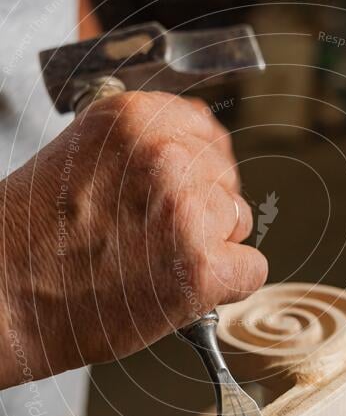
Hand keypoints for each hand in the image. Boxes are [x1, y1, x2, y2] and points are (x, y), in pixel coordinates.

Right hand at [0, 92, 267, 387]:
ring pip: (238, 222)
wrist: (1, 296)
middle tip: (153, 237)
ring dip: (209, 246)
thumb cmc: (30, 237)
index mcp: (133, 119)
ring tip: (153, 264)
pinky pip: (251, 268)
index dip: (194, 170)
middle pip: (225, 179)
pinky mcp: (201, 266)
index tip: (178, 191)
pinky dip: (224, 286)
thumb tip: (195, 158)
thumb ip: (140, 149)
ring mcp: (186, 209)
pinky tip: (179, 290)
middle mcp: (164, 154)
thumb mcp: (80, 157)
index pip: (205, 131)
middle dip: (200, 209)